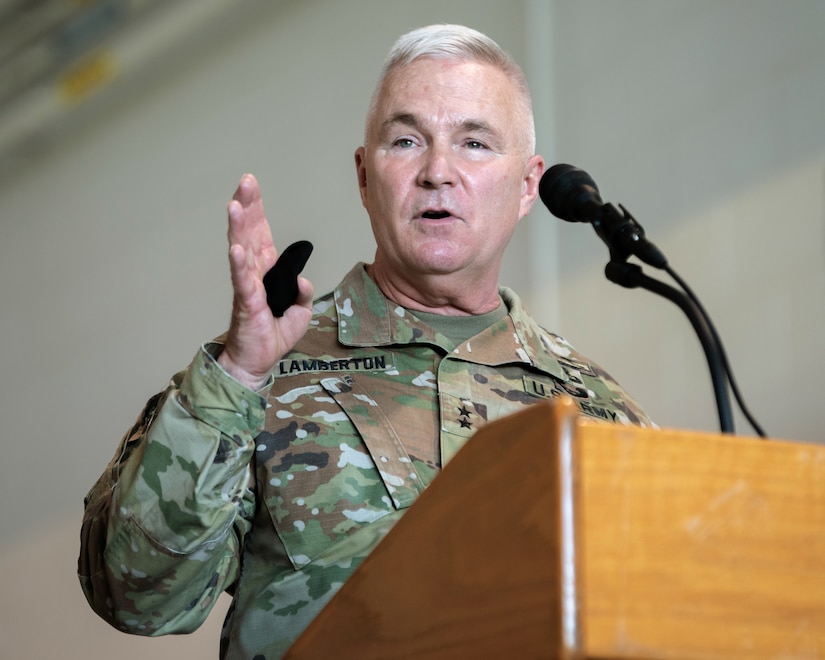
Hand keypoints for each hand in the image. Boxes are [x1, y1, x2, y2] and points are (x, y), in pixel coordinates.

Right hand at [217, 174, 313, 389]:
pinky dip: (239, 264)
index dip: (256, 209)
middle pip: (248, 232)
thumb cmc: (272, 334)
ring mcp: (247, 286)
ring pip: (241, 250)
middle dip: (246, 205)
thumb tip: (303, 279)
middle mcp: (253, 272)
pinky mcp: (246, 304)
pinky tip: (236, 248)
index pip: (260, 233)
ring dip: (237, 226)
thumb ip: (303, 291)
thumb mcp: (300, 310)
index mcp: (265, 270)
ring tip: (234, 204)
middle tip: (245, 181)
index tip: (251, 185)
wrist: (257, 361)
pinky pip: (243, 281)